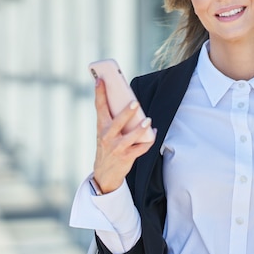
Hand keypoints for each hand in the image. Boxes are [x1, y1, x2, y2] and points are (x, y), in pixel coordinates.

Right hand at [92, 78, 154, 193]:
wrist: (104, 174)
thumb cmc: (107, 146)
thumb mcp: (104, 132)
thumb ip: (113, 118)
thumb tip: (128, 101)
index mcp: (101, 127)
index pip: (99, 107)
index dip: (100, 92)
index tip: (101, 79)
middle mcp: (107, 136)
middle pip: (118, 121)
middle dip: (127, 112)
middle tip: (135, 102)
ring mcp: (117, 148)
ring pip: (131, 136)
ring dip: (141, 128)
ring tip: (148, 120)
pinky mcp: (126, 157)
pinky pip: (141, 148)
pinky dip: (149, 140)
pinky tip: (154, 132)